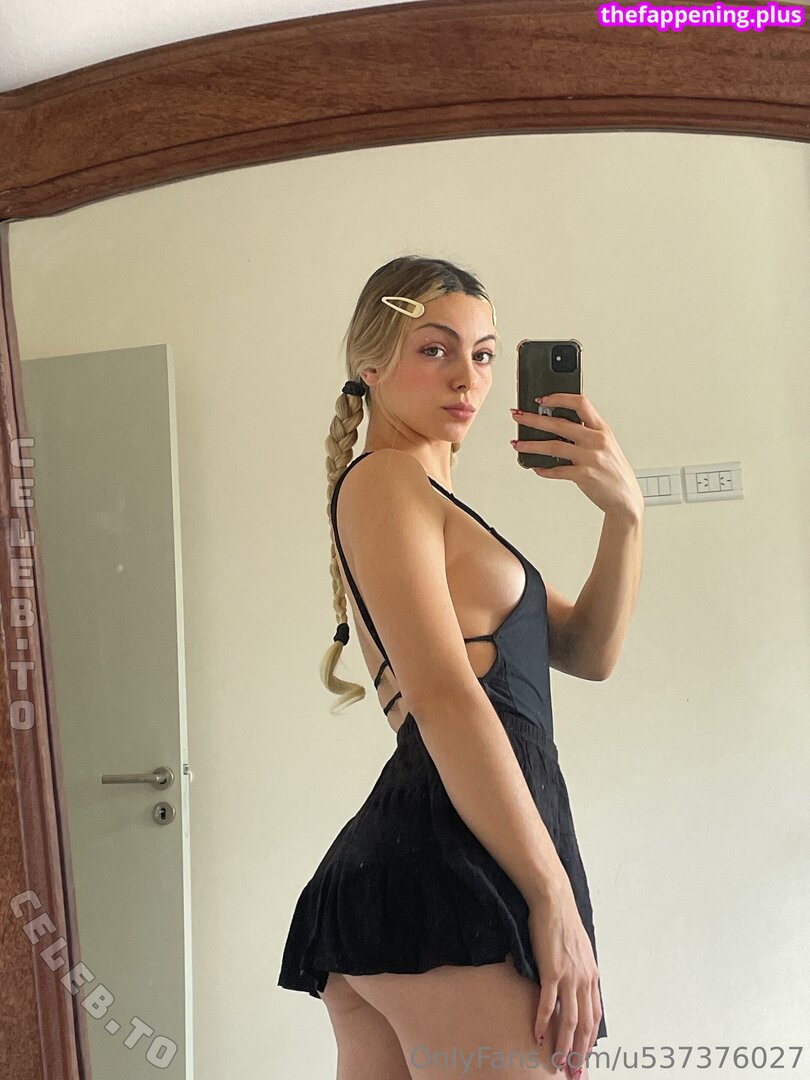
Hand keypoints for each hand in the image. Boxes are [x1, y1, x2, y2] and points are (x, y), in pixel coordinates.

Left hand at [511, 393, 643, 519]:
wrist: (626, 498)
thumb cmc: (613, 471)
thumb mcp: (605, 445)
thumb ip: (585, 434)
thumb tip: (555, 426)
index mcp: (602, 429)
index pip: (580, 403)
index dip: (559, 398)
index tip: (541, 399)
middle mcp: (596, 440)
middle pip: (560, 423)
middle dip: (534, 419)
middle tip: (518, 417)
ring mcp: (590, 458)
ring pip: (554, 446)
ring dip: (531, 445)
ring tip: (517, 444)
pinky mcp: (584, 476)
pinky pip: (557, 471)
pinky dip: (543, 469)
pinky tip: (535, 467)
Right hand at [528, 884, 601, 1077]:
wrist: (554, 902)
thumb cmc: (562, 923)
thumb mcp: (580, 951)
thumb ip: (580, 972)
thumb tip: (576, 988)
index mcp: (592, 976)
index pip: (595, 1017)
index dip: (590, 1041)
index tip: (584, 1058)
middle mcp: (585, 980)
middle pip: (585, 1026)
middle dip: (580, 1053)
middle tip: (573, 1073)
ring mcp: (569, 976)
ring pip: (570, 1020)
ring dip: (564, 1046)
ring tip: (557, 1064)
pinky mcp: (552, 971)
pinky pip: (549, 1003)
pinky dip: (544, 1022)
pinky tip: (538, 1036)